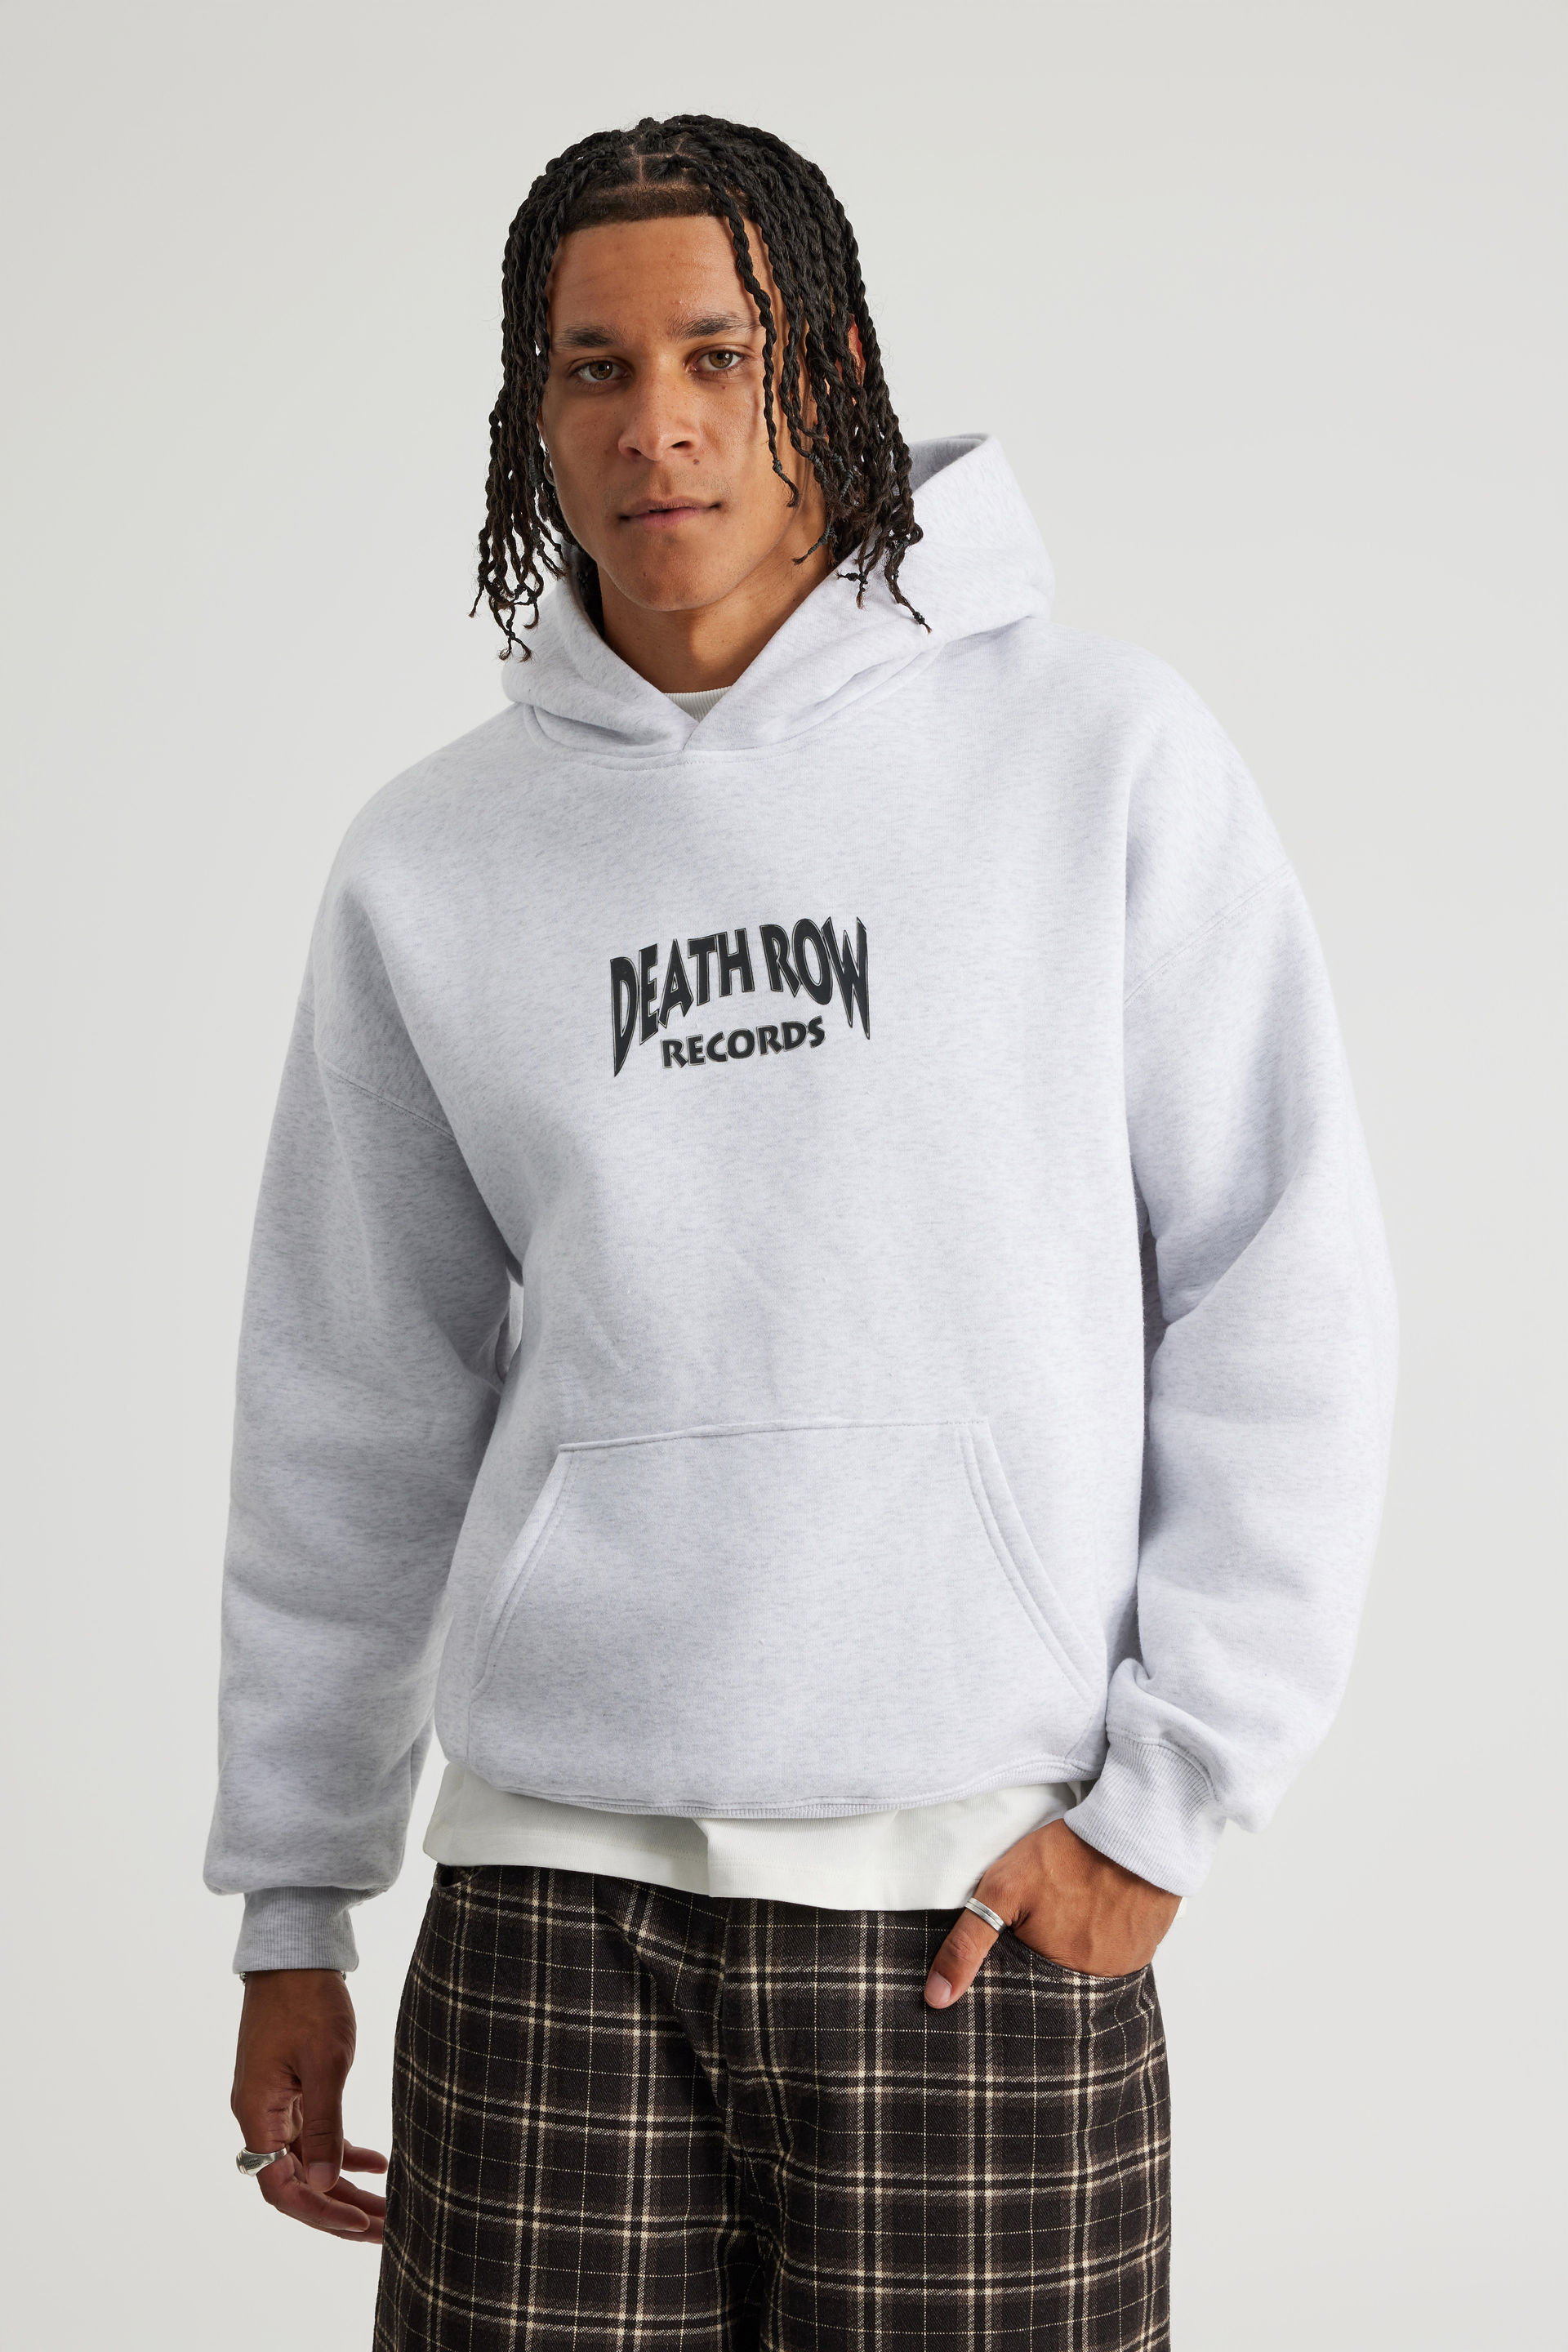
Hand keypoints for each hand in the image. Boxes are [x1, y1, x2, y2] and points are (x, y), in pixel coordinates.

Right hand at [231, 1969, 386, 2240]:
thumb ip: (324, 2123)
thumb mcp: (325, 2061)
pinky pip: (316, 2135)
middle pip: (298, 2184)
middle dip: (342, 2210)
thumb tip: (323, 2181)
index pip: (282, 2188)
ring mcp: (277, 2104)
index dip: (321, 2213)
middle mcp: (261, 2116)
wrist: (294, 1952)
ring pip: (310, 2163)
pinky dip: (345, 2152)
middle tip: (389, 2231)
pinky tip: (379, 2165)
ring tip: (391, 2210)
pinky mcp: (293, 2089)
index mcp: (258, 2114)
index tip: (360, 2223)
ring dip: (347, 2187)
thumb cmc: (307, 1999)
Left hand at [924, 1818, 1180, 2007]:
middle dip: (1046, 1954)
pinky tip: (1099, 1908)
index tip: (1016, 1939)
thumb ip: (968, 1944)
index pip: (1022, 1986)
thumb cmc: (1066, 1856)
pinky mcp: (1144, 1949)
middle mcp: (1090, 1983)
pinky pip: (1116, 1953)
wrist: (1134, 1831)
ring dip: (1078, 1945)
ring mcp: (1122, 1968)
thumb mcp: (1003, 1889)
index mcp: (1053, 1974)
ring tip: (1074, 1908)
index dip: (1014, 1964)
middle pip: (1054, 1978)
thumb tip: (937, 1997)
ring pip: (1086, 1967)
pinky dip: (1105, 1936)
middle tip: (1051, 1913)